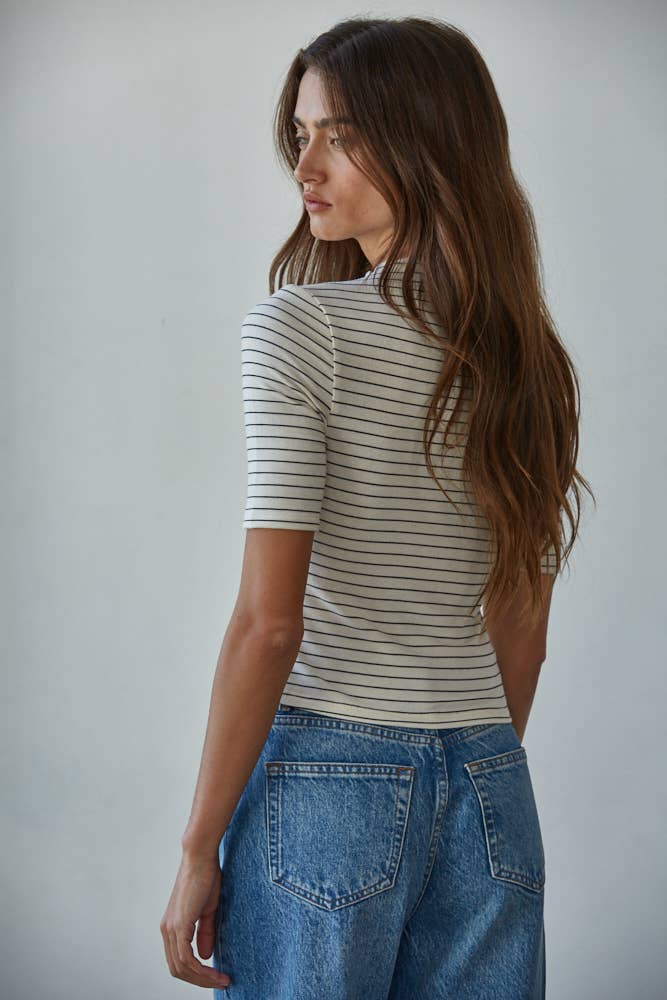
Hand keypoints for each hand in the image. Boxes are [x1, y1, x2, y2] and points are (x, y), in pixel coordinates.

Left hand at [160, 851, 231, 989]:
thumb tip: (205, 956)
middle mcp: (166, 930)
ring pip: (181, 967)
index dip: (196, 973)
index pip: (178, 961)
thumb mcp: (207, 911)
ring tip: (222, 979)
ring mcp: (171, 928)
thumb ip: (204, 933)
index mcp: (171, 927)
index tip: (216, 976)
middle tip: (221, 982)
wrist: (200, 857)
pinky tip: (215, 971)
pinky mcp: (179, 925)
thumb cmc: (205, 878)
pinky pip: (186, 958)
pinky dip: (201, 970)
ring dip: (202, 978)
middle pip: (177, 969)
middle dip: (199, 980)